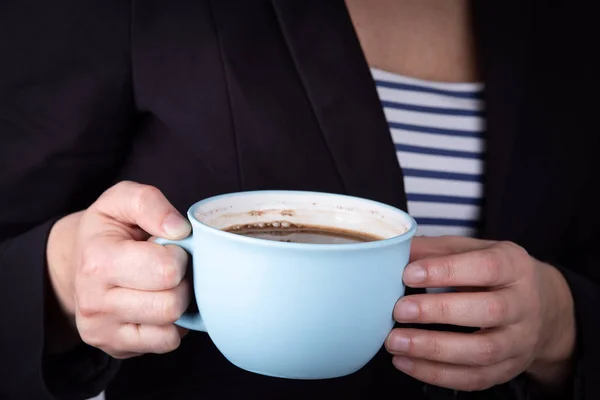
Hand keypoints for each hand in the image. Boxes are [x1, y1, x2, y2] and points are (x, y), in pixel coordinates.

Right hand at [46, 181, 191, 358]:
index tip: (169, 248)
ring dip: (179, 305)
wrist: (78, 261)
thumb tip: (180, 230)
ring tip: (165, 286)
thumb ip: (150, 203)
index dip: (179, 256)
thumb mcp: (122, 199)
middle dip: (182, 282)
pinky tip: (160, 304)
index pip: (166, 270)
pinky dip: (173, 325)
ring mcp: (102, 330)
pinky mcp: (114, 348)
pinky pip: (166, 343)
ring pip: (171, 328)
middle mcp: (94, 301)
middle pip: (172, 304)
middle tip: (171, 268)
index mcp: (98, 261)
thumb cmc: (109, 229)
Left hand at [385, 236, 575, 390]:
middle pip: (489, 311)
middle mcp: (524, 304)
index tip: (408, 274)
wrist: (543, 308)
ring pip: (482, 351)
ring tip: (395, 342)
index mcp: (515, 265)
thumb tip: (394, 249)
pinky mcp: (509, 369)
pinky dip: (436, 373)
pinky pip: (474, 378)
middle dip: (439, 312)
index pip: (486, 267)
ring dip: (434, 349)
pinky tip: (405, 362)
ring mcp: (520, 340)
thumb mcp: (473, 251)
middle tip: (399, 310)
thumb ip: (436, 250)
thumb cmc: (493, 273)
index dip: (446, 271)